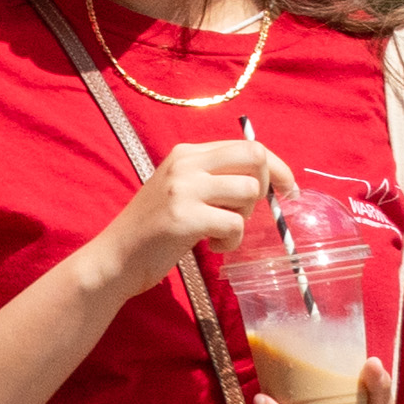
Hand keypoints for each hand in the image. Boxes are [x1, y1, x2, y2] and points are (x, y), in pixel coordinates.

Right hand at [81, 136, 294, 296]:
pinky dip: (231, 242)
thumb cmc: (152, 230)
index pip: (247, 145)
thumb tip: (265, 179)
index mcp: (186, 153)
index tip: (288, 189)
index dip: (276, 167)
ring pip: (249, 190)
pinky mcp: (185, 218)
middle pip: (255, 156)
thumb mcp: (180, 190)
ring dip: (244, 218)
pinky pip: (234, 225)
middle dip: (267, 185)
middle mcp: (185, 163)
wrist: (115, 258)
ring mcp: (184, 189)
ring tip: (222, 233)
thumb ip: (213, 178)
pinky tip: (213, 248)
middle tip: (250, 212)